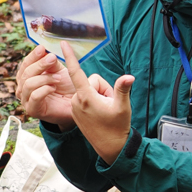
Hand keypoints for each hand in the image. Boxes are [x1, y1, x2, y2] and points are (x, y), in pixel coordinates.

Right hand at [15, 45, 75, 129]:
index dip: (32, 56)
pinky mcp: (32, 110)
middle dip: (40, 64)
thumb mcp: (59, 71)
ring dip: (45, 78)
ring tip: (58, 77)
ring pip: (29, 84)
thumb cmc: (65, 88)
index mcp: (27, 77)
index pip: (25, 65)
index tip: (42, 48)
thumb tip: (44, 50)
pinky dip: (45, 89)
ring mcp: (26, 100)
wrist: (75, 107)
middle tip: (53, 58)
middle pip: (25, 73)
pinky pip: (34, 96)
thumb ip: (51, 62)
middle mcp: (23, 89)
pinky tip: (54, 88)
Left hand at [62, 41, 134, 164]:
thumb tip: (129, 77)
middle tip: (110, 104)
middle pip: (91, 82)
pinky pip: (85, 98)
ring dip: (99, 96)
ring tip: (106, 110)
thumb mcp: (122, 106)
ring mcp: (75, 107)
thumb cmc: (117, 127)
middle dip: (103, 89)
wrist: (111, 147)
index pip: (76, 72)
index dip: (70, 56)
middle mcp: (77, 101)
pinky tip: (100, 114)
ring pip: (89, 90)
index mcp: (86, 97)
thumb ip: (122, 88)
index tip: (63, 43)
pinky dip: (95, 101)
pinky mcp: (76, 112)